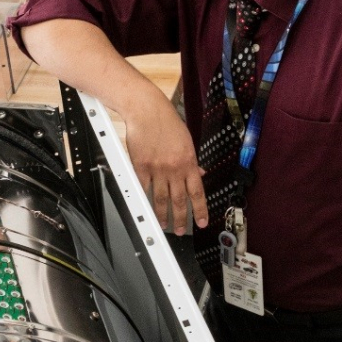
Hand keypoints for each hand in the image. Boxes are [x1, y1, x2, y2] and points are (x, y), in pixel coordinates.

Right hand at [118, 84, 207, 234]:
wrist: (147, 111)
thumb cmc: (166, 122)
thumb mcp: (187, 141)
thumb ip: (192, 161)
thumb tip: (199, 174)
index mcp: (188, 162)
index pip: (197, 192)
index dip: (200, 210)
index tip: (201, 222)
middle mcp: (174, 168)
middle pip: (179, 200)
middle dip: (181, 218)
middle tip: (180, 230)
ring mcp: (156, 169)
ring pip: (161, 198)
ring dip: (163, 214)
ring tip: (163, 224)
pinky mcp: (140, 166)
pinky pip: (143, 188)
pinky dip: (145, 199)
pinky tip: (146, 208)